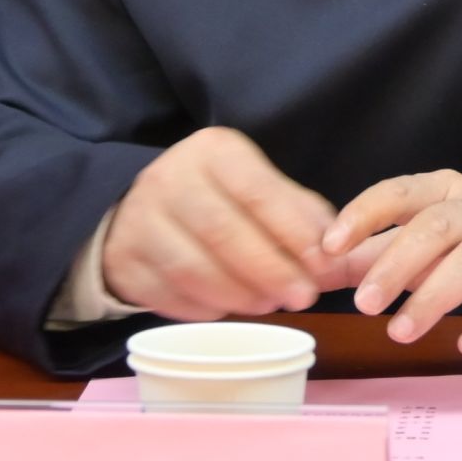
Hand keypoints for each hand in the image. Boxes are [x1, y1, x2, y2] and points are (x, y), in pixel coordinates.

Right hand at [103, 127, 374, 320]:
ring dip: (241, 294)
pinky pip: (170, 296)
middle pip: (224, 232)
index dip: (294, 232)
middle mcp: (169, 178)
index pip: (258, 191)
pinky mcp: (124, 263)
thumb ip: (299, 213)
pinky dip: (207, 309)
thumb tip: (337, 252)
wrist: (137, 209)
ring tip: (271, 304)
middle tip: (305, 297)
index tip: (325, 264)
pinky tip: (231, 309)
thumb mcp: (254, 184)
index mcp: (211, 151)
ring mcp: (139, 221)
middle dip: (271, 269)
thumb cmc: (216, 197)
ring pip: (194, 269)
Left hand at [321, 171, 461, 355]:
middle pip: (436, 226)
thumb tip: (315, 267)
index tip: (329, 246)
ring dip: (434, 297)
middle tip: (363, 303)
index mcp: (448, 189)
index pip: (401, 192)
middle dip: (395, 264)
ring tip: (400, 332)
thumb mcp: (431, 241)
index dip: (364, 214)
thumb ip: (375, 253)